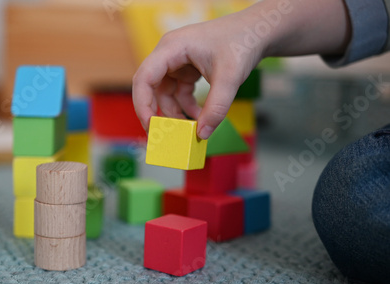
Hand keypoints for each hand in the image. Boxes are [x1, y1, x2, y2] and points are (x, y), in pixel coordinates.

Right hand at [132, 9, 264, 139]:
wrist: (258, 32)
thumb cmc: (242, 43)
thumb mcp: (230, 78)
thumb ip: (216, 108)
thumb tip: (202, 134)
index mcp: (171, 48)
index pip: (144, 78)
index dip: (143, 104)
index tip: (151, 126)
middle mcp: (169, 54)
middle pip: (150, 87)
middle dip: (156, 111)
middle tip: (163, 134)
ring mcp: (177, 61)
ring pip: (165, 93)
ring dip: (175, 111)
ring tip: (189, 128)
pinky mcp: (186, 68)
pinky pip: (179, 92)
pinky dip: (186, 105)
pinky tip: (199, 116)